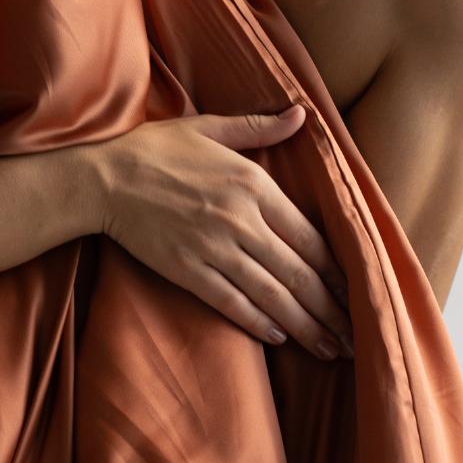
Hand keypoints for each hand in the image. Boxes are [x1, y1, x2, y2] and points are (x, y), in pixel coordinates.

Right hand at [82, 104, 354, 360]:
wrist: (102, 179)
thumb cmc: (153, 149)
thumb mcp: (208, 128)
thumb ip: (258, 128)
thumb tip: (301, 114)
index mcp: (252, 185)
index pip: (310, 236)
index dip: (339, 270)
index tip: (360, 293)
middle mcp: (240, 220)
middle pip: (299, 273)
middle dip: (331, 309)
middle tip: (356, 337)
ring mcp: (213, 248)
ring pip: (271, 294)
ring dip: (304, 325)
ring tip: (330, 349)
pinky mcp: (186, 270)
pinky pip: (230, 301)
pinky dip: (257, 321)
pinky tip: (278, 336)